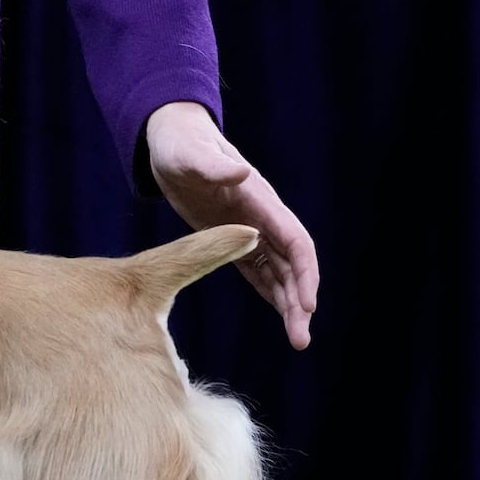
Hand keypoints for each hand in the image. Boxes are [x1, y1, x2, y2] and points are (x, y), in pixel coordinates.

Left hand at [146, 102, 318, 349]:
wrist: (172, 139)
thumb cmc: (180, 144)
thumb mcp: (190, 154)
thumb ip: (213, 164)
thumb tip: (241, 170)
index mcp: (259, 200)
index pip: (294, 241)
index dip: (304, 273)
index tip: (307, 304)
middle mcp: (262, 216)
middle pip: (293, 264)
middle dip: (301, 300)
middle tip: (301, 340)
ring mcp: (250, 227)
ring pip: (281, 272)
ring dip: (291, 304)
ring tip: (299, 339)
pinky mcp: (232, 236)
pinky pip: (259, 270)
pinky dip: (272, 292)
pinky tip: (281, 315)